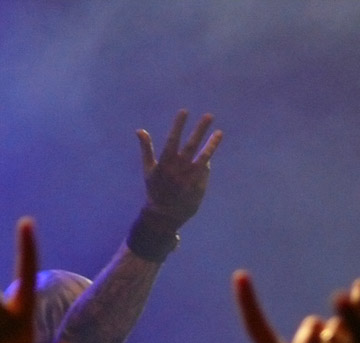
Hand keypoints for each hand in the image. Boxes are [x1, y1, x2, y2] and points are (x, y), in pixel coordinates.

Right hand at [136, 109, 222, 228]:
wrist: (164, 215)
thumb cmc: (155, 189)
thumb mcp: (148, 169)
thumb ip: (146, 149)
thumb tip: (140, 130)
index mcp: (165, 163)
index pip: (172, 139)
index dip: (178, 125)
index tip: (184, 111)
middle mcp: (178, 169)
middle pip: (191, 145)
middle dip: (200, 130)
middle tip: (209, 116)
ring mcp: (190, 178)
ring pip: (203, 158)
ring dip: (212, 144)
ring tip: (220, 133)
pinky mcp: (198, 186)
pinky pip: (205, 170)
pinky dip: (207, 161)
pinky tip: (209, 152)